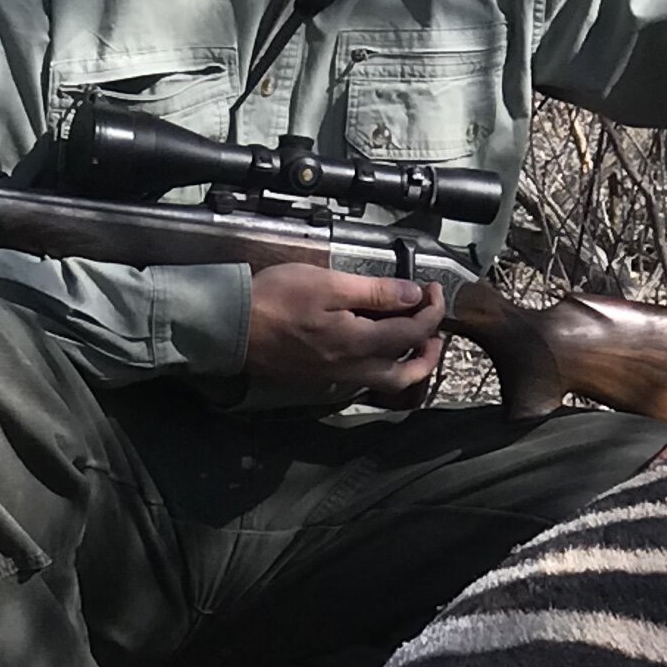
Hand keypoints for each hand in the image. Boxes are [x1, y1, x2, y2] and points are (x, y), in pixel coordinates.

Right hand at [245, 260, 448, 404]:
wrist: (231, 327)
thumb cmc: (277, 298)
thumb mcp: (328, 284)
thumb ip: (375, 293)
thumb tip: (413, 295)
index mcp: (359, 344)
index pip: (413, 332)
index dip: (432, 310)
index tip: (435, 290)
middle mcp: (352, 369)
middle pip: (406, 374)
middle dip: (429, 354)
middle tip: (436, 331)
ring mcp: (335, 378)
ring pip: (385, 382)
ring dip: (407, 365)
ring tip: (413, 343)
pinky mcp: (319, 378)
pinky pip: (362, 379)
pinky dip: (381, 367)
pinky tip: (375, 348)